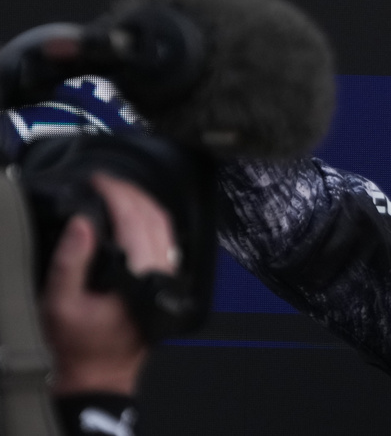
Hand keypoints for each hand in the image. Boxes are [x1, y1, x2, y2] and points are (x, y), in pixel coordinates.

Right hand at [41, 174, 177, 394]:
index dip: (117, 192)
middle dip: (131, 191)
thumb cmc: (80, 344)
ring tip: (116, 191)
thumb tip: (82, 223)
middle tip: (105, 181)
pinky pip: (164, 238)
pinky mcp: (166, 279)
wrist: (101, 372)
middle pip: (155, 216)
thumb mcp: (60, 303)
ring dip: (142, 202)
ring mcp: (168, 275)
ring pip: (165, 225)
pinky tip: (132, 214)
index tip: (99, 180)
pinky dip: (149, 218)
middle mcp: (160, 271)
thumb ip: (71, 261)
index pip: (135, 218)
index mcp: (139, 274)